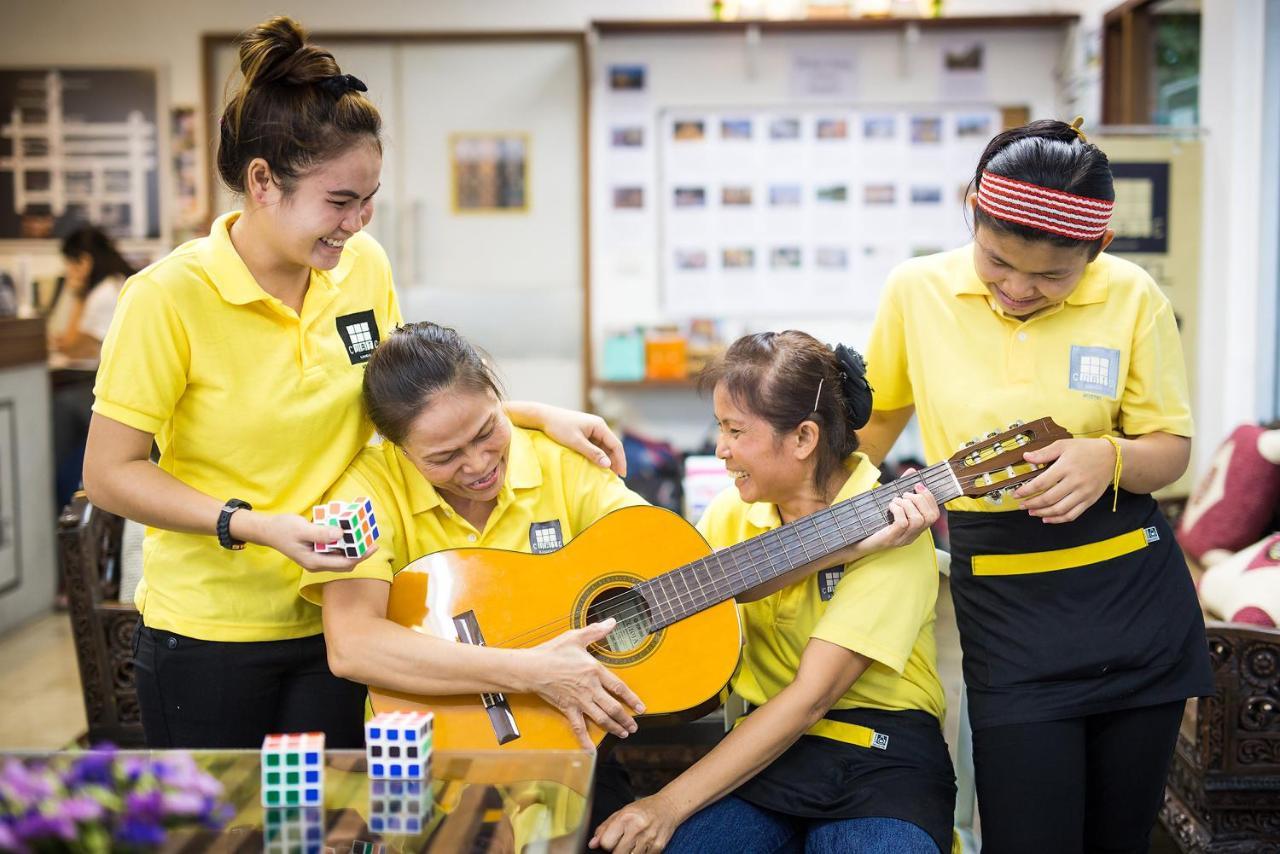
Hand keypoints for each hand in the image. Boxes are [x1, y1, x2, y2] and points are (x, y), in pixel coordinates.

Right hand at [237, 511, 378, 571]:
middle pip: (346, 562)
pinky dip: (343, 541)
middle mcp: (318, 563)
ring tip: (363, 532)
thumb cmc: (282, 529)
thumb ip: (321, 533)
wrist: (267, 530)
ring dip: (353, 546)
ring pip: (341, 556)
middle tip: (371, 537)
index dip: (361, 555)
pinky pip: (334, 549)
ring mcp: (317, 558)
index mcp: (315, 562)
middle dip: (360, 552)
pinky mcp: (317, 551)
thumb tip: (342, 533)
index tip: (373, 545)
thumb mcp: (302, 529)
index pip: (345, 563)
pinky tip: (348, 530)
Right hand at [526, 619, 644, 748]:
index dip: (632, 699)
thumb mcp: (576, 637)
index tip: (641, 708)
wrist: (532, 668)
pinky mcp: (567, 709)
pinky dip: (585, 740)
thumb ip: (596, 631)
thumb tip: (612, 621)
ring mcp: (579, 701)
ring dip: (613, 727)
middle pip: (613, 707)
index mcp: (595, 671)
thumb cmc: (553, 652)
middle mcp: (590, 688)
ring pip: (601, 718)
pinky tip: (592, 750)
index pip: (619, 688)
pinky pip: (578, 727)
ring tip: (623, 733)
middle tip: (634, 727)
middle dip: (625, 719)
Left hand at [538, 406, 626, 476]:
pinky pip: (596, 446)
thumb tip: (608, 464)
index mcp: (599, 425)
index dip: (620, 460)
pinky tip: (598, 465)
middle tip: (617, 478)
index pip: (616, 445)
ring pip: (604, 447)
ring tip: (609, 474)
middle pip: (612, 446)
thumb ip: (592, 453)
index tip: (622, 475)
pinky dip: (599, 456)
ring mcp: (592, 429)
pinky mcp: (585, 433)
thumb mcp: (576, 442)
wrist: (543, 416)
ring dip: (607, 459)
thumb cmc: (558, 427)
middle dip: (615, 461)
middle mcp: (598, 426)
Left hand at [589, 793, 679, 852]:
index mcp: (625, 817)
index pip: (606, 842)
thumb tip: (592, 844)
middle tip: (620, 845)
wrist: (669, 807)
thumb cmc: (644, 809)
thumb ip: (605, 828)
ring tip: (631, 845)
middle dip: (616, 852)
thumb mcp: (622, 812)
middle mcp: (637, 828)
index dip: (605, 845)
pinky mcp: (658, 847)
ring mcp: (649, 839)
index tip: (609, 842)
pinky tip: (641, 847)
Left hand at [856, 475, 938, 553]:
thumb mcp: (891, 504)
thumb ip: (902, 488)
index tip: (918, 485)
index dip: (930, 498)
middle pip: (930, 518)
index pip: (934, 515)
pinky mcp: (891, 539)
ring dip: (908, 504)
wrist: (856, 540)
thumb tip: (912, 470)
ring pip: (918, 520)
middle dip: (920, 500)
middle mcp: (912, 535)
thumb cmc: (874, 521)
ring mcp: (902, 539)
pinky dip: (898, 510)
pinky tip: (890, 506)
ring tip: (896, 500)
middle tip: (905, 494)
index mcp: (916, 528)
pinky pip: (903, 523)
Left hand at [1013, 438, 1116, 523]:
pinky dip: (1058, 519)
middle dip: (1032, 504)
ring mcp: (1083, 493)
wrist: (1112, 457)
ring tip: (1031, 512)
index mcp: (1066, 467)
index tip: (1016, 494)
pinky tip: (1047, 518)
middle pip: (1049, 498)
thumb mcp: (1064, 445)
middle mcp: (1075, 482)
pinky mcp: (1090, 500)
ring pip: (1059, 509)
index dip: (1026, 491)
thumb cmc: (1085, 449)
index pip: (1041, 483)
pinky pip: (1072, 514)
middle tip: (1021, 505)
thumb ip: (1044, 453)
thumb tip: (1026, 457)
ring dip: (1042, 513)